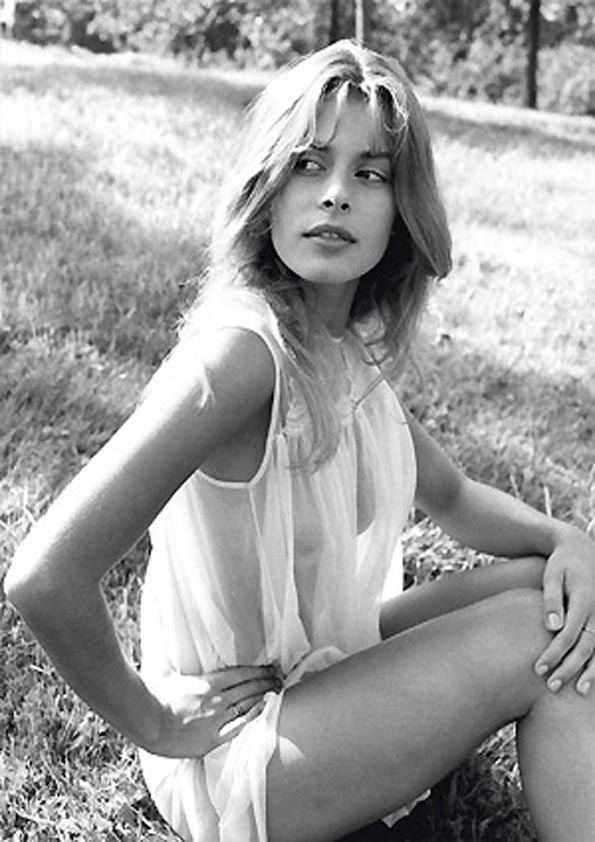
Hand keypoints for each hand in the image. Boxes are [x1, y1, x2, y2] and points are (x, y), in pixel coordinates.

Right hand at [147, 664, 281, 757]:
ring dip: (264, 697)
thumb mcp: (168, 670)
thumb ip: (176, 656)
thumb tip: (169, 630)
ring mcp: (216, 720)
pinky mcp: (212, 740)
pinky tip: (263, 710)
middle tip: (280, 677)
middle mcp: (217, 700)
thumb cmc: (154, 696)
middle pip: (250, 688)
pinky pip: (239, 728)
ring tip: (277, 690)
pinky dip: (253, 718)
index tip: (272, 666)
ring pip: (248, 706)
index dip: (260, 670)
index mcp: (209, 682)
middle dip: (267, 681)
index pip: (242, 673)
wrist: (147, 724)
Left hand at [534, 527, 594, 695]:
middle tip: (552, 686)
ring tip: (578, 692)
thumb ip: (551, 600)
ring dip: (590, 671)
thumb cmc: (561, 563)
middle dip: (569, 668)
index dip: (554, 653)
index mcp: (583, 600)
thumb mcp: (552, 575)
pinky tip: (591, 679)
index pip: (568, 634)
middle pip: (585, 646)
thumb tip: (551, 627)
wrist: (581, 549)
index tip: (538, 669)